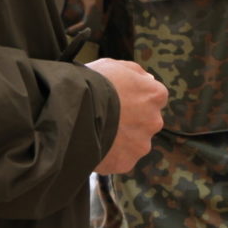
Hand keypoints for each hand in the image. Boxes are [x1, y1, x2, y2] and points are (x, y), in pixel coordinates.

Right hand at [86, 58, 167, 173]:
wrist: (72, 111)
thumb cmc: (93, 84)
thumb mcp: (115, 65)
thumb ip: (136, 73)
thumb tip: (148, 79)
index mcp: (155, 95)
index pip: (153, 98)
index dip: (135, 98)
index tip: (120, 100)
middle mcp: (154, 120)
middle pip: (145, 122)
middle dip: (130, 121)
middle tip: (108, 117)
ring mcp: (141, 143)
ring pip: (134, 142)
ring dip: (121, 140)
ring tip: (97, 132)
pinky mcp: (126, 162)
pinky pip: (120, 159)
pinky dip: (110, 155)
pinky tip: (95, 145)